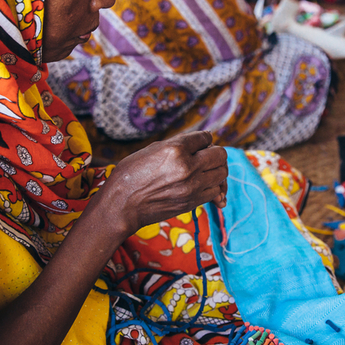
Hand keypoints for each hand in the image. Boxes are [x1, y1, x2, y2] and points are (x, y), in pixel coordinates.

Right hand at [92, 131, 227, 232]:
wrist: (122, 206)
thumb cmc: (131, 174)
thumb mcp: (152, 149)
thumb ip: (178, 144)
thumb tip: (202, 139)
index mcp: (175, 149)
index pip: (205, 138)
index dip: (204, 140)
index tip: (200, 143)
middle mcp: (187, 167)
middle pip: (221, 155)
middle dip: (215, 154)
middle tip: (206, 157)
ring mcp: (192, 186)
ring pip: (222, 174)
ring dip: (216, 171)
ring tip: (205, 171)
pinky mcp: (192, 202)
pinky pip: (215, 192)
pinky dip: (213, 188)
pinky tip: (205, 186)